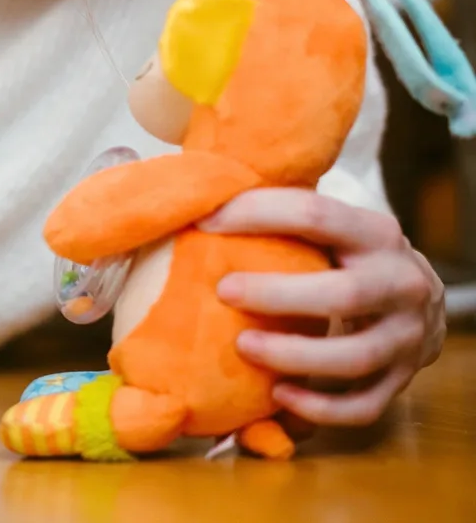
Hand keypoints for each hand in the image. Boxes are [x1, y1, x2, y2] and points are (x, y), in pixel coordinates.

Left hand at [203, 188, 444, 426]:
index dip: (257, 214)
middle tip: (223, 291)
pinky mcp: (402, 378)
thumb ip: (281, 216)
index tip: (206, 223)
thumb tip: (194, 204)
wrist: (419, 296)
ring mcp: (407, 336)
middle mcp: (402, 283)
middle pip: (343, 295)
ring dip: (294, 357)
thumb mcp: (332, 226)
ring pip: (354, 358)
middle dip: (277, 296)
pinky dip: (319, 408)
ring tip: (243, 348)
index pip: (316, 215)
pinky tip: (277, 397)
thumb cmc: (348, 254)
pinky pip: (363, 406)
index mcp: (375, 233)